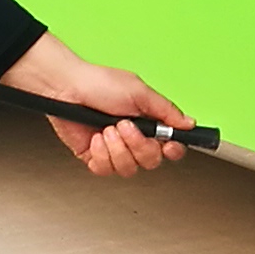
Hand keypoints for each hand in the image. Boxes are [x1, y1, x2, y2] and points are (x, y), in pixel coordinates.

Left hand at [0, 32, 190, 177]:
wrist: (66, 88)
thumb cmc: (98, 83)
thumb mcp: (139, 92)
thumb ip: (166, 111)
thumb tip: (188, 124)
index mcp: (148, 121)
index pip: (170, 146)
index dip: (172, 150)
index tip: (168, 145)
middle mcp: (133, 138)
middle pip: (151, 161)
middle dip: (138, 145)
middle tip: (124, 126)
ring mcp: (114, 150)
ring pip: (129, 169)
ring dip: (117, 148)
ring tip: (106, 129)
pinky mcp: (95, 158)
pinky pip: (106, 170)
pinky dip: (100, 154)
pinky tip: (95, 138)